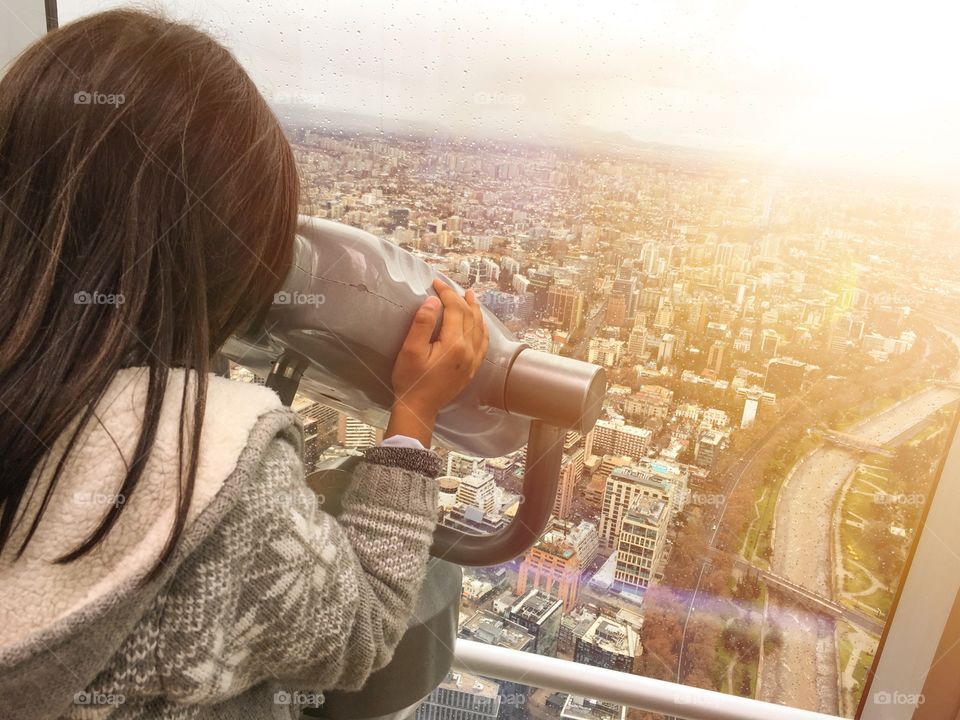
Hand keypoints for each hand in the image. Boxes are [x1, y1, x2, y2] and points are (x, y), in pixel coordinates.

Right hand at [386, 278, 488, 445]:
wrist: (419, 408)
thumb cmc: (411, 380)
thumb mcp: (410, 350)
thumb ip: (423, 324)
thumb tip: (433, 302)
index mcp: (455, 344)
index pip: (456, 309)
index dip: (446, 293)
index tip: (435, 283)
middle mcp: (469, 351)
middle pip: (470, 316)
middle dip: (460, 298)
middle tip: (450, 286)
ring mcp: (473, 361)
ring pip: (480, 328)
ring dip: (475, 310)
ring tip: (470, 297)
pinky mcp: (471, 369)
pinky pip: (483, 343)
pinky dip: (482, 328)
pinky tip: (479, 324)